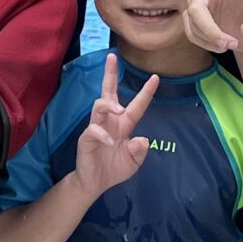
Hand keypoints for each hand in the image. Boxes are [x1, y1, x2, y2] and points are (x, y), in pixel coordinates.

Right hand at [74, 53, 160, 195]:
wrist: (95, 183)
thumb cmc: (114, 169)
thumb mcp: (134, 162)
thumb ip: (140, 152)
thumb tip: (142, 139)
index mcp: (124, 125)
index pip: (136, 105)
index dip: (146, 92)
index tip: (156, 77)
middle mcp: (110, 122)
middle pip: (109, 92)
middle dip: (110, 74)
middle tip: (112, 57)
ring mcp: (97, 128)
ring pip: (99, 105)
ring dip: (109, 104)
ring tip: (119, 110)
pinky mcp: (86, 138)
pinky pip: (93, 130)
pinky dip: (102, 134)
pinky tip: (108, 142)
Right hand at [145, 0, 242, 55]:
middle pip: (193, 8)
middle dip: (207, 26)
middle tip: (225, 41)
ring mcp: (200, 13)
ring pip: (191, 24)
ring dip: (209, 37)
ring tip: (230, 44)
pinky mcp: (199, 30)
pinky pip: (193, 36)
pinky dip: (207, 43)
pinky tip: (225, 46)